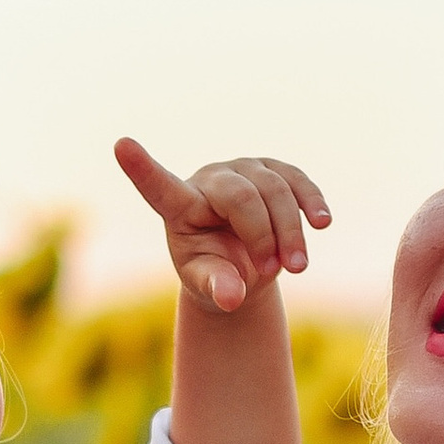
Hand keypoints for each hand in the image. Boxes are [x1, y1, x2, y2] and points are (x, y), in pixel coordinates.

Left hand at [115, 142, 329, 315]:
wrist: (242, 261)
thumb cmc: (215, 270)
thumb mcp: (208, 285)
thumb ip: (216, 289)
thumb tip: (231, 297)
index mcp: (180, 206)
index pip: (158, 187)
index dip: (141, 168)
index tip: (121, 146)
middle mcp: (210, 179)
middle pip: (244, 196)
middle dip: (264, 236)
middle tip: (273, 272)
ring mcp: (244, 169)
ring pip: (276, 189)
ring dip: (291, 232)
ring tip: (297, 268)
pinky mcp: (273, 170)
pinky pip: (297, 180)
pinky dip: (312, 202)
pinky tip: (322, 223)